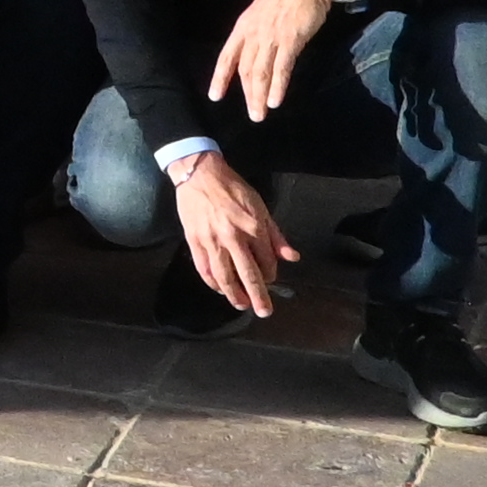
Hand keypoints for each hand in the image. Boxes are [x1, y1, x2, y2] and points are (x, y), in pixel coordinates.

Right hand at [175, 149, 296, 318]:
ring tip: (241, 305)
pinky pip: (204, 268)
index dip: (271, 274)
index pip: (266, 262)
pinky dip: (212, 282)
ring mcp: (212, 241)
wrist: (199, 175)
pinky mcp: (194, 241)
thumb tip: (292, 257)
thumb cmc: (233, 189)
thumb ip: (276, 235)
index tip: (270, 278)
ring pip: (224, 276)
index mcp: (253, 229)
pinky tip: (219, 289)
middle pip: (248, 275)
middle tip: (264, 312)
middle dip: (258, 296)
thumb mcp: (261, 207)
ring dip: (234, 295)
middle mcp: (234, 238)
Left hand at [209, 0, 343, 123]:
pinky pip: (281, 68)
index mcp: (243, 26)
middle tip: (252, 116)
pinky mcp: (290, 40)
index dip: (220, 77)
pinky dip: (278, 87)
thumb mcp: (261, 13)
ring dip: (259, 96)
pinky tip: (275, 101)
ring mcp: (271, 37)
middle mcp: (253, 34)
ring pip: (261, 73)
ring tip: (260, 115)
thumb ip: (255, 32)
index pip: (226, 56)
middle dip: (246, 95)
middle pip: (245, 70)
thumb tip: (252, 53)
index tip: (215, 96)